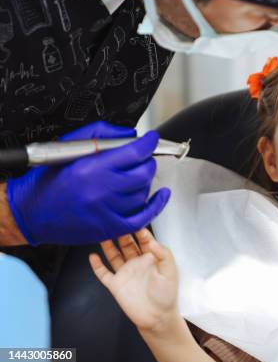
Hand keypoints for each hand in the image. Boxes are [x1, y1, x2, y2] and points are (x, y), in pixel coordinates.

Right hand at [7, 121, 170, 244]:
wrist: (32, 212)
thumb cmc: (49, 179)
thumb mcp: (69, 146)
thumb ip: (101, 134)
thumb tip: (130, 135)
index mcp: (92, 168)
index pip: (135, 152)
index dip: (148, 143)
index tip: (151, 139)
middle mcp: (102, 190)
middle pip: (144, 173)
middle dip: (147, 162)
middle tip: (141, 159)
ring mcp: (107, 211)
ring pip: (143, 193)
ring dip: (145, 182)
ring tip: (133, 177)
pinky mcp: (109, 228)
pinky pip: (143, 217)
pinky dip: (156, 206)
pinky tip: (161, 196)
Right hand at [90, 229, 178, 332]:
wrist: (157, 317)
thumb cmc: (166, 294)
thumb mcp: (170, 271)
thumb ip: (163, 254)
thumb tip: (151, 241)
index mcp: (150, 258)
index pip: (144, 240)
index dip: (139, 231)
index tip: (134, 222)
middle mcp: (136, 262)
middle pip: (127, 244)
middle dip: (122, 233)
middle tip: (116, 223)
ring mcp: (125, 273)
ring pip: (114, 255)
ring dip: (108, 245)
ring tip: (103, 233)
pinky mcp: (115, 284)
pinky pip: (103, 273)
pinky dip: (97, 265)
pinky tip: (93, 256)